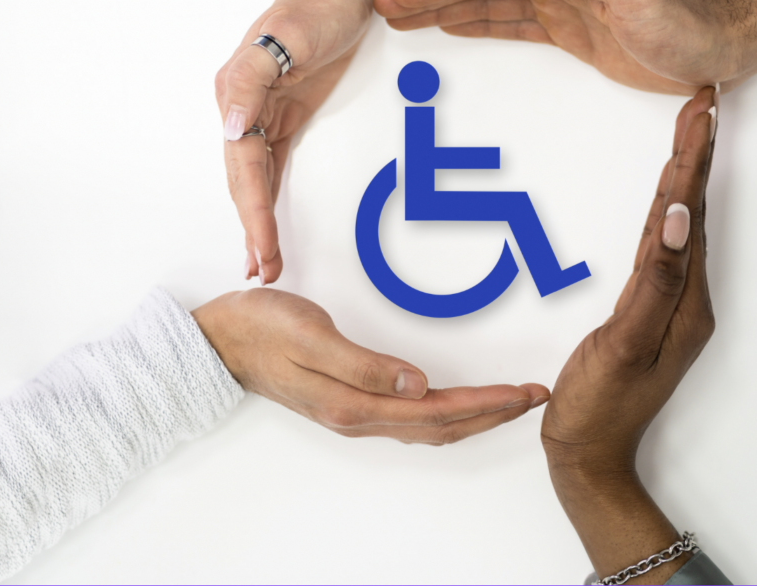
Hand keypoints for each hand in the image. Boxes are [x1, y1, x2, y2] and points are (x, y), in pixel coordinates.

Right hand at [192, 289, 548, 443]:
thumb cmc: (264, 329)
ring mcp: (356, 414)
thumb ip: (364, 365)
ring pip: (430, 426)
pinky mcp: (352, 401)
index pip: (437, 412)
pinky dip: (447, 413)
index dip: (485, 404)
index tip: (523, 394)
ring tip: (510, 402)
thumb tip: (418, 386)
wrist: (222, 339)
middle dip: (493, 413)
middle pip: (442, 426)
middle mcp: (359, 417)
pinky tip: (459, 404)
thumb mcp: (311, 338)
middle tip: (534, 397)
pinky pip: (413, 419)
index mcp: (354, 404)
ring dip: (474, 416)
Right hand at [217, 0, 371, 285]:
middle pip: (245, 182)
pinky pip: (271, 164)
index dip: (254, 213)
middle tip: (263, 272)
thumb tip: (230, 128)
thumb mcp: (284, 37)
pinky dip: (268, 196)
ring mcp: (263, 113)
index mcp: (237, 95)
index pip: (245, 168)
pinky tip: (267, 219)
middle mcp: (243, 109)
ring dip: (258, 219)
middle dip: (254, 228)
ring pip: (255, 179)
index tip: (263, 250)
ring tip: (264, 260)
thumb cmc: (312, 7)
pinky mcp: (284, 114)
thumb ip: (252, 82)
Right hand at [374, 0, 756, 93]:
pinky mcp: (571, 32)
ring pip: (489, 5)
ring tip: (407, 16)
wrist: (718, 40)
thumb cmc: (684, 14)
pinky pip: (513, 25)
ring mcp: (561, 5)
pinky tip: (459, 24)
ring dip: (447, 8)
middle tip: (386, 5)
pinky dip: (481, 24)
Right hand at [539, 87, 716, 582]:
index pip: (689, 214)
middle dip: (697, 153)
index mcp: (685, 301)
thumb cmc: (599, 406)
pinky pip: (659, 244)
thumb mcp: (625, 344)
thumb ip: (653, 282)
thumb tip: (673, 219)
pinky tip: (663, 194)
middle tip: (702, 104)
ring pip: (676, 223)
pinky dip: (664, 208)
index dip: (694, 160)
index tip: (702, 111)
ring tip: (690, 132)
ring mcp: (668, 303)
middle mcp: (685, 296)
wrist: (588, 455)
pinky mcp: (646, 307)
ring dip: (684, 175)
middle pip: (690, 210)